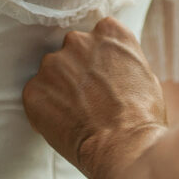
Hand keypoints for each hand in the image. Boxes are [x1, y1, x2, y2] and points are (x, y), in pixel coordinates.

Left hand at [22, 18, 165, 178]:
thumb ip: (121, 60)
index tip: (103, 76)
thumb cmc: (142, 116)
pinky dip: (45, 109)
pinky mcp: (35, 89)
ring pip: (52, 72)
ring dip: (60, 88)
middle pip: (72, 50)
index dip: (100, 59)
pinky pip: (36, 95)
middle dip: (78, 70)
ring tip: (77, 114)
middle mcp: (77, 40)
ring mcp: (53, 64)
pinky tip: (64, 123)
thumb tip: (112, 67)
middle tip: (90, 98)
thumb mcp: (144, 73)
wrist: (125, 146)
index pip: (98, 36)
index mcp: (108, 32)